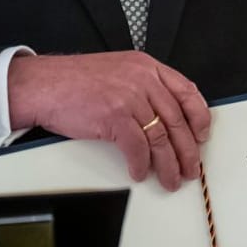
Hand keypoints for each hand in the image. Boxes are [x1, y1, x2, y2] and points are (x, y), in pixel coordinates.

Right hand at [7, 51, 210, 190]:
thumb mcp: (120, 71)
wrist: (44, 84)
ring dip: (168, 163)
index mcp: (147, 67)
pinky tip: (139, 173)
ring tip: (170, 179)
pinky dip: (140, 164)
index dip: (199, 116)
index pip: (187, 91)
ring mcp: (129, 97)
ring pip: (160, 137)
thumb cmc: (75, 81)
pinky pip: (137, 147)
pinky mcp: (114, 116)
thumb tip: (165, 117)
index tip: (202, 135)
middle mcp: (143, 80)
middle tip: (191, 168)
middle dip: (187, 149)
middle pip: (177, 119)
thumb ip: (144, 87)